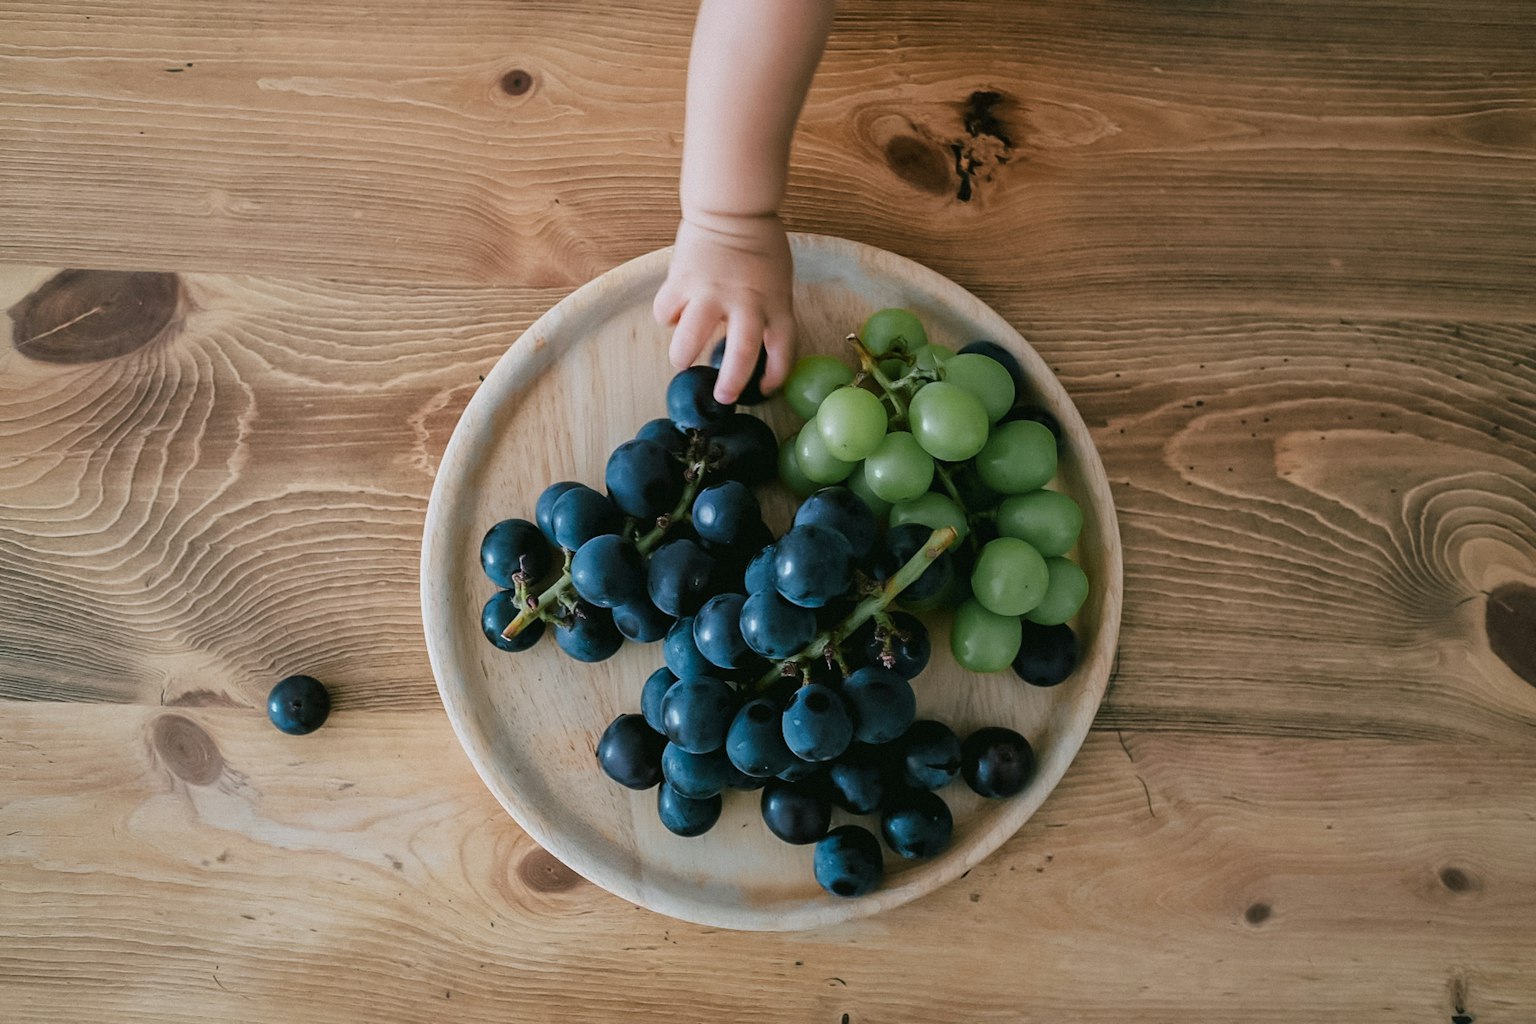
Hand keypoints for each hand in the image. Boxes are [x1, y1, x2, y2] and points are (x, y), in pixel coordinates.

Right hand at [652, 212, 794, 403]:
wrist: (733, 208)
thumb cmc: (759, 246)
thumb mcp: (776, 283)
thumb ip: (766, 313)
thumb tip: (745, 347)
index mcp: (775, 303)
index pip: (782, 350)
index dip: (775, 376)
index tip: (764, 389)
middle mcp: (746, 302)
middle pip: (741, 354)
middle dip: (729, 383)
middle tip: (721, 397)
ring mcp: (711, 292)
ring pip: (690, 339)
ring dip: (683, 356)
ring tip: (682, 359)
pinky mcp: (682, 280)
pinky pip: (667, 312)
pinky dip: (668, 317)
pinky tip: (675, 312)